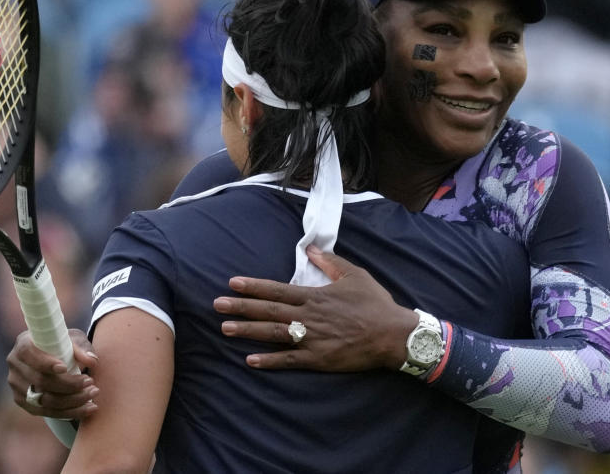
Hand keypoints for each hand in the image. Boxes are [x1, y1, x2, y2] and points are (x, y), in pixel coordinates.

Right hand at [6, 328, 99, 419]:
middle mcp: (15, 365)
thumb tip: (91, 361)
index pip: (28, 353)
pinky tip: (87, 409)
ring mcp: (17, 386)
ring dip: (72, 401)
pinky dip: (69, 412)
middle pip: (40, 381)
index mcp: (23, 343)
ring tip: (93, 395)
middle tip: (91, 383)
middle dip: (69, 385)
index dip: (45, 363)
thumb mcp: (73, 339)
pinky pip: (46, 412)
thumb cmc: (63, 343)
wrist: (53, 355)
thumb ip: (81, 348)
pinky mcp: (23, 401)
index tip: (64, 368)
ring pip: (44, 400)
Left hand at [213, 246, 417, 371]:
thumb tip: (311, 247)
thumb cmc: (374, 303)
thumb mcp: (354, 275)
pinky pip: (289, 361)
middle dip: (241, 308)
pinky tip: (251, 361)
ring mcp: (312, 339)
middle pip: (269, 311)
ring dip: (248, 332)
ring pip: (274, 334)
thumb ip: (329, 262)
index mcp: (314, 296)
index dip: (253, 287)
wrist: (392, 335)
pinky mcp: (318, 359)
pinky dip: (270, 361)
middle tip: (217, 305)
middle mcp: (309, 317)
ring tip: (226, 329)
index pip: (277, 290)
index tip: (233, 283)